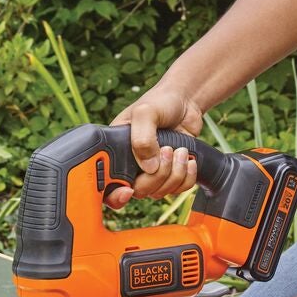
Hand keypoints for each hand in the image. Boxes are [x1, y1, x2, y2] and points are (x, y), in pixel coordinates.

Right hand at [106, 80, 204, 209]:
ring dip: (175, 173)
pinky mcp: (171, 173)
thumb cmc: (160, 101)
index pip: (108, 184)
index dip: (115, 194)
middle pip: (139, 191)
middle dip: (157, 176)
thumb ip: (142, 138)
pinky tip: (188, 158)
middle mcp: (132, 165)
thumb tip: (148, 167)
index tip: (127, 191)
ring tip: (179, 150)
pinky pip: (178, 189)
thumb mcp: (145, 112)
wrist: (185, 102)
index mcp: (117, 151)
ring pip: (160, 192)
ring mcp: (152, 171)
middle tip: (166, 150)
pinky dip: (187, 176)